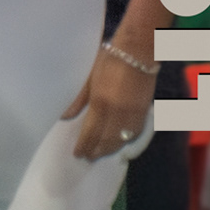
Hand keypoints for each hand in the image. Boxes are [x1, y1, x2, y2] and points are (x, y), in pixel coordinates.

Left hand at [64, 42, 155, 160]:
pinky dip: (126, 141)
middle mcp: (118, 113)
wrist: (138, 52)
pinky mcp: (144, 112)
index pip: (91, 134)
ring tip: (101, 154)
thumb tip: (65, 117)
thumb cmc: (109, 60)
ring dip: (110, 149)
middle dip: (96, 151)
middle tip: (88, 157)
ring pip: (121, 140)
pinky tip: (119, 143)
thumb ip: (78, 100)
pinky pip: (135, 133)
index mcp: (101, 104)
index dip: (84, 146)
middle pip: (106, 141)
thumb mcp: (88, 78)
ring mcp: (133, 114)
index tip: (78, 153)